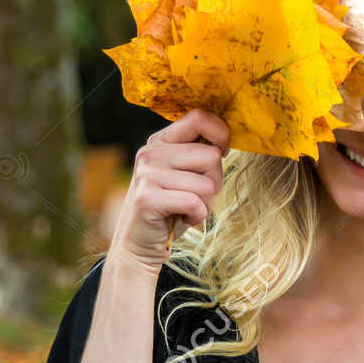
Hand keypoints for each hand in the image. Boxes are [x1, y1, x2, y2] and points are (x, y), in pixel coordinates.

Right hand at [109, 108, 230, 271]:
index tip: (222, 153)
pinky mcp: (147, 198)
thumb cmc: (170, 209)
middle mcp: (151, 153)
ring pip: (207, 184)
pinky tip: (181, 219)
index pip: (199, 117)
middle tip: (196, 196)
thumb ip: (198, 154)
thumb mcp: (183, 174)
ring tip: (187, 209)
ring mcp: (147, 174)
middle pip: (211, 156)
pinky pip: (195, 203)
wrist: (138, 245)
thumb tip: (225, 142)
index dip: (221, 134)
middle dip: (215, 182)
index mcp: (161, 141)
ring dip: (206, 204)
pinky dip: (197, 216)